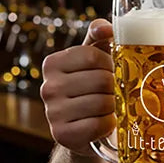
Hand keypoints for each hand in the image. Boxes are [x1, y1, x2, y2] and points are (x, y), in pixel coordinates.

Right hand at [40, 19, 115, 155]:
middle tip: (113, 91)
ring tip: (109, 106)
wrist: (86, 127)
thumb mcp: (94, 57)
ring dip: (114, 106)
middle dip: (115, 86)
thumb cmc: (94, 86)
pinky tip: (104, 122)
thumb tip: (106, 27)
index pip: (92, 56)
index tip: (110, 70)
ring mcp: (53, 113)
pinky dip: (109, 124)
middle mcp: (48, 87)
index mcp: (53, 63)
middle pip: (101, 80)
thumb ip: (99, 35)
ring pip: (103, 103)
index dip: (110, 63)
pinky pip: (99, 125)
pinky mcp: (63, 135)